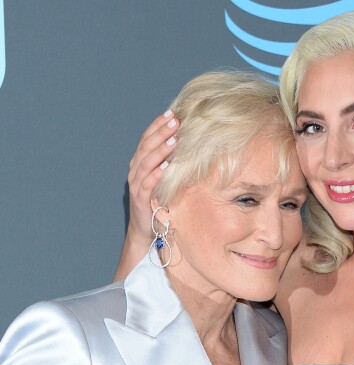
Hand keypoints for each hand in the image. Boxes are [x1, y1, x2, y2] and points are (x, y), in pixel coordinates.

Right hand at [127, 110, 178, 242]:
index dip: (158, 125)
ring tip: (174, 141)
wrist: (145, 229)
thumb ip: (168, 162)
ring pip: (146, 163)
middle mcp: (135, 171)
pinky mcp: (140, 200)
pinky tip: (167, 167)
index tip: (172, 113)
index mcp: (139, 163)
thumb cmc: (157, 202)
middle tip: (176, 121)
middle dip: (161, 132)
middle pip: (146, 147)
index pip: (147, 139)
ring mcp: (136, 185)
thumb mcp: (163, 179)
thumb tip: (186, 144)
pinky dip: (156, 174)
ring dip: (160, 150)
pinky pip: (148, 185)